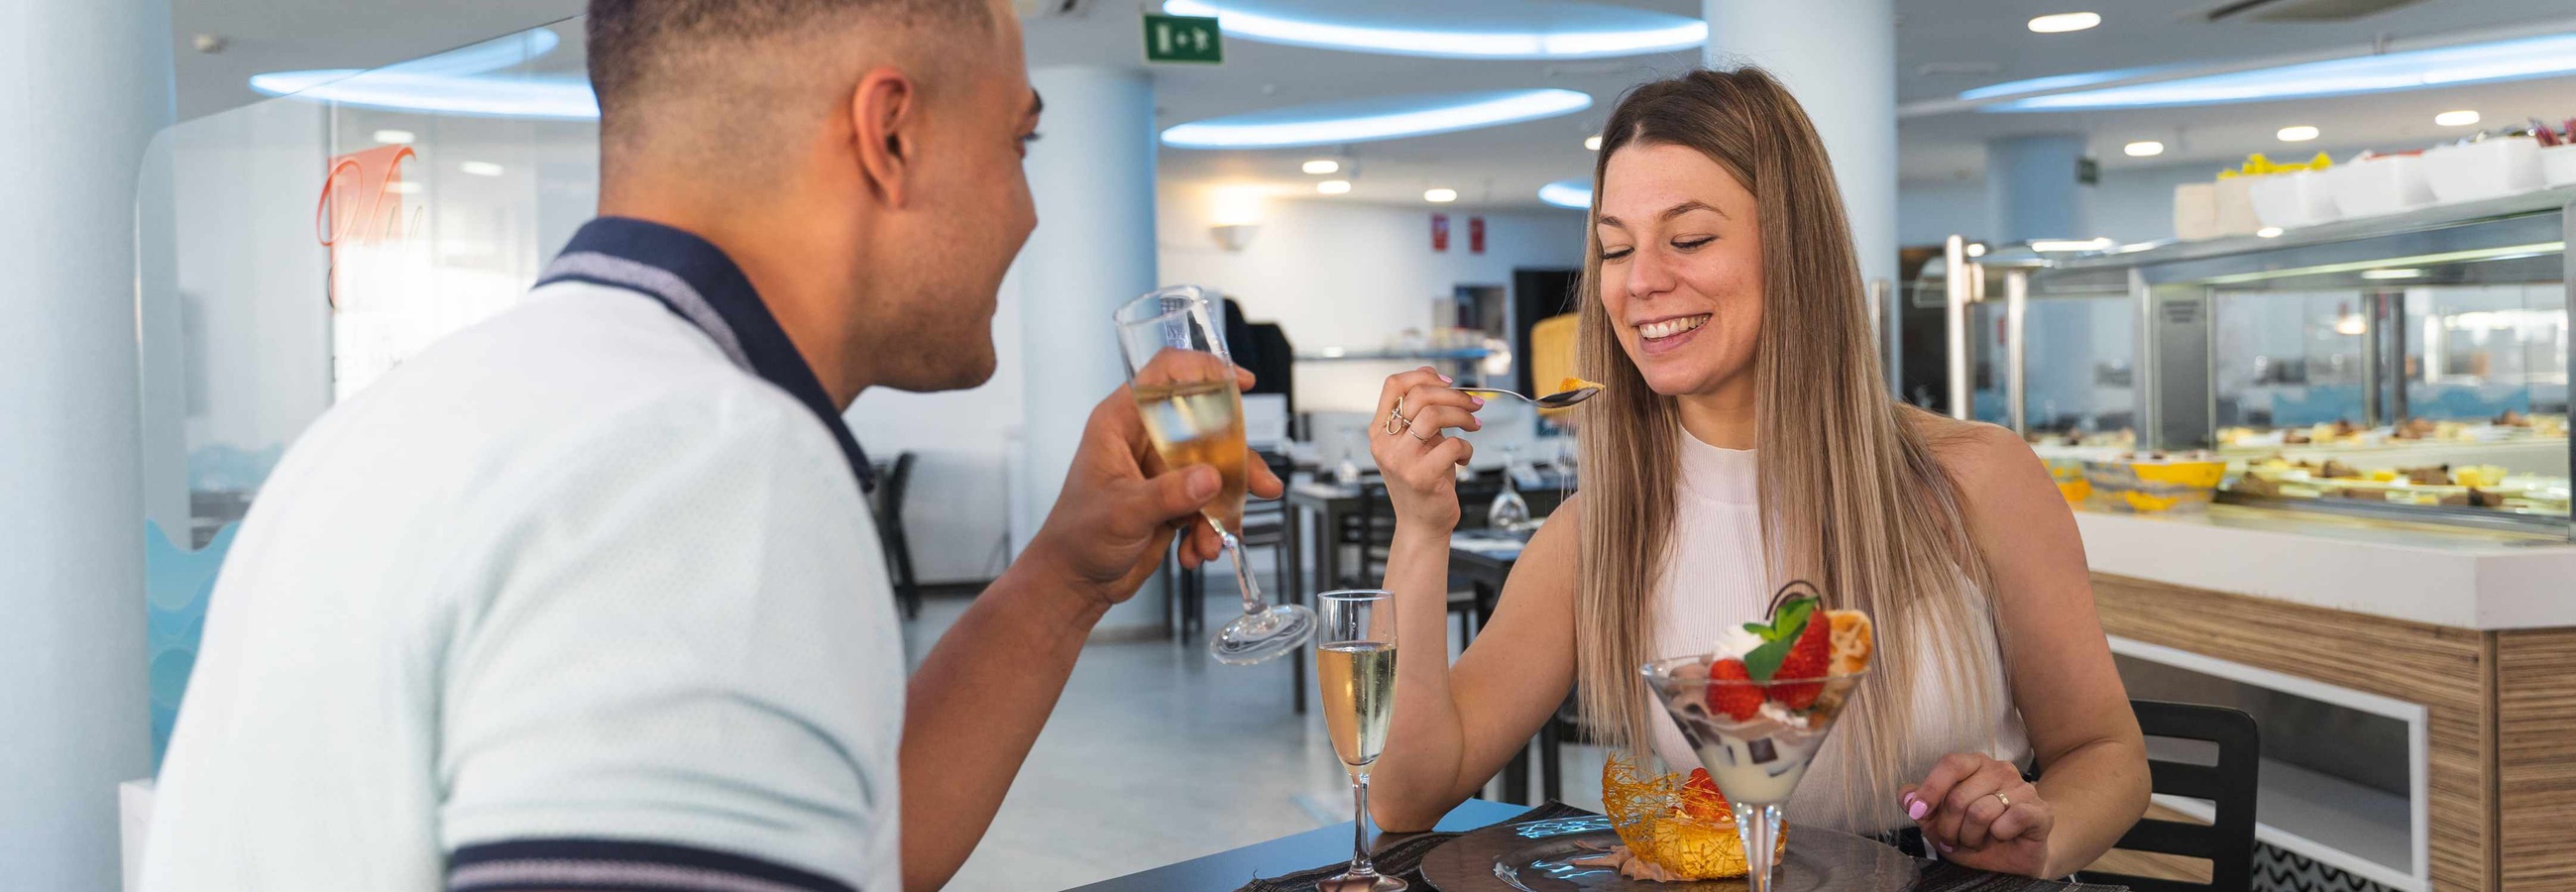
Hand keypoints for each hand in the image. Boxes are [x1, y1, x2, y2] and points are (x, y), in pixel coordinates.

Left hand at [1020, 368, 1284, 609]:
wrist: (1075, 583)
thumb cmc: (1077, 539)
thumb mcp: (1123, 512)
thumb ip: (1168, 494)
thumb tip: (1211, 478)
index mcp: (1121, 423)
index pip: (1165, 375)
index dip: (1204, 371)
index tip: (1241, 383)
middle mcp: (1144, 441)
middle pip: (1205, 427)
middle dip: (1235, 461)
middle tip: (1258, 484)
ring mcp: (1161, 470)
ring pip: (1214, 470)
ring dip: (1224, 508)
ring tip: (1216, 539)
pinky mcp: (1173, 499)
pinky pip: (1208, 503)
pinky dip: (1210, 530)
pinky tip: (1196, 551)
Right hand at [1368, 366, 1483, 528]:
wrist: (1422, 524)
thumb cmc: (1423, 479)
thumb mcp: (1415, 443)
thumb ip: (1421, 415)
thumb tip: (1441, 380)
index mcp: (1379, 430)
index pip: (1393, 385)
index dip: (1423, 375)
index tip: (1449, 383)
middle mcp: (1384, 443)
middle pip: (1419, 395)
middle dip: (1454, 395)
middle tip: (1474, 405)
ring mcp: (1400, 460)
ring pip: (1434, 415)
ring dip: (1462, 416)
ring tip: (1473, 426)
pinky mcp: (1421, 476)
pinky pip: (1451, 445)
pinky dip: (1466, 447)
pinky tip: (1464, 457)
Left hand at [1901, 753, 2055, 876]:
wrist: (2017, 858)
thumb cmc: (1980, 835)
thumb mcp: (1942, 825)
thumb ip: (1922, 808)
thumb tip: (1905, 795)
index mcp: (1975, 765)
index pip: (1950, 764)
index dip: (1930, 789)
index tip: (1917, 812)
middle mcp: (2000, 770)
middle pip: (1959, 795)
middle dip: (1949, 827)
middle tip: (1954, 839)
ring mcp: (2022, 788)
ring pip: (1981, 811)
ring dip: (1972, 835)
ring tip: (1977, 840)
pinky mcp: (2040, 810)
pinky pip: (2010, 819)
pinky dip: (1999, 834)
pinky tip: (2001, 836)